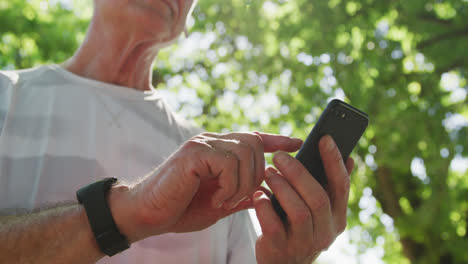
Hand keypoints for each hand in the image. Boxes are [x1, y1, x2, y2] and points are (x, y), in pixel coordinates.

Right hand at [109, 132, 302, 241]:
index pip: (254, 138)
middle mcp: (212, 141)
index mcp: (219, 151)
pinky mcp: (195, 152)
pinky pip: (228, 163)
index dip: (277, 139)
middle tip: (239, 197)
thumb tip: (265, 193)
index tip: (298, 143)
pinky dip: (229, 185)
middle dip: (257, 174)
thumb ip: (241, 194)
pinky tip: (216, 198)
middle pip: (255, 144)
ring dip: (242, 183)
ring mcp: (203, 144)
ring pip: (245, 152)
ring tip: (225, 200)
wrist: (148, 214)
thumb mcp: (219, 203)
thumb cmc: (181, 209)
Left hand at [253, 135, 353, 263]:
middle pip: (318, 197)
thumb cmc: (298, 227)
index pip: (341, 185)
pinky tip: (258, 195)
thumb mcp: (318, 210)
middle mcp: (326, 231)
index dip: (334, 160)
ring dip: (281, 187)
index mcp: (337, 217)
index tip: (325, 138)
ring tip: (268, 172)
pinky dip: (265, 206)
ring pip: (298, 211)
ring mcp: (304, 243)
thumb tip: (349, 158)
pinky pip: (273, 225)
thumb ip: (328, 186)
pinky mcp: (281, 249)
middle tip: (279, 156)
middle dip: (298, 173)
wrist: (282, 263)